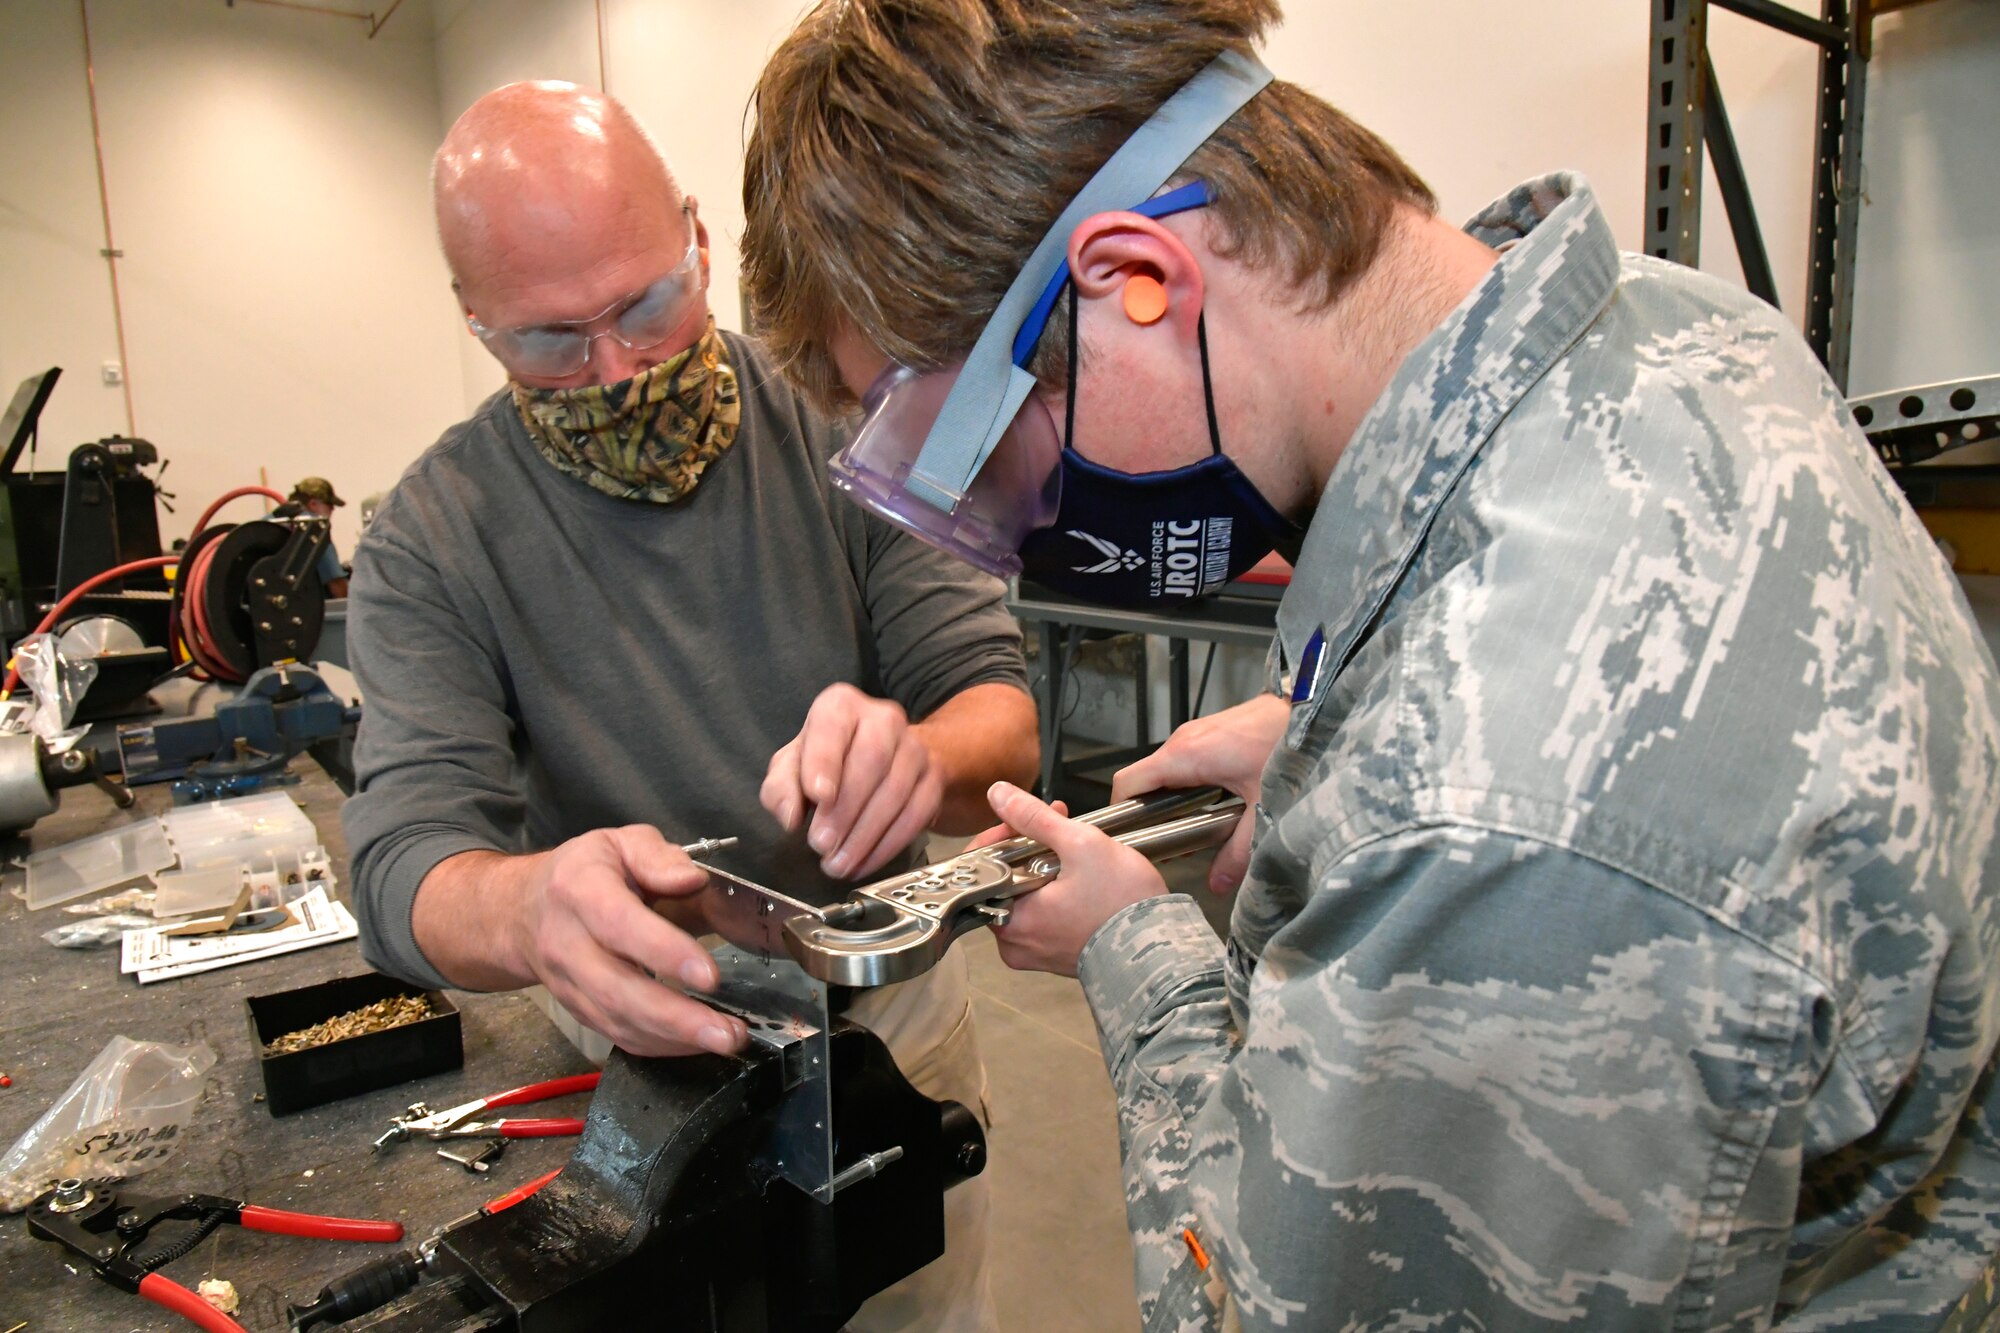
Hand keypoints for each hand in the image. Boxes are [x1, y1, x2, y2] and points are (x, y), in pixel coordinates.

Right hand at [506, 826, 747, 1058]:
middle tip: (727, 1032)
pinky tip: (697, 1042)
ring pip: (618, 1022)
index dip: (664, 952)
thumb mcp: (619, 843)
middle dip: (676, 1017)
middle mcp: (567, 944)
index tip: (709, 974)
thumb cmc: (583, 873)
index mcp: (580, 891)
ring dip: (674, 1039)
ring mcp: (569, 984)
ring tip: (726, 1040)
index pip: (619, 925)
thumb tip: (692, 880)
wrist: (523, 911)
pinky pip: (617, 1036)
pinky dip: (659, 1046)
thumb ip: (657, 857)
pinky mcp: (578, 1011)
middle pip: (617, 990)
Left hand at [762, 683, 942, 879]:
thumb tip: (790, 816)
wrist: (882, 761)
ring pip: (897, 790)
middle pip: (871, 759)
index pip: (833, 724)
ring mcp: (915, 748)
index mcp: (841, 706)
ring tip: (838, 864)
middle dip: (845, 809)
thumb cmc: (825, 763)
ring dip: (865, 835)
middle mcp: (884, 718)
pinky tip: (864, 864)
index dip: (826, 760)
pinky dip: (889, 844)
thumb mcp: (791, 768)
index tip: (818, 797)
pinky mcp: (934, 777)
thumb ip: (780, 788)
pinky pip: (917, 813)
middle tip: (822, 845)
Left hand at [980, 782, 1167, 976]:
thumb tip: (998, 794)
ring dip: (1043, 867)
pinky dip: (1055, 893)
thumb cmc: (1123, 903)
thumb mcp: (1079, 845)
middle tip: (1059, 827)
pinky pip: (1043, 916)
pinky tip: (1080, 877)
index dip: (1003, 835)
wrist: (1162, 952)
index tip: (1026, 820)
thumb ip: (1034, 817)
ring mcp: (1035, 954)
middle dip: (1028, 847)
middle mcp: (1014, 944)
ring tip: (1075, 850)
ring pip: (1024, 896)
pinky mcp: (1056, 956)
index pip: (982, 868)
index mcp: (1010, 921)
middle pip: (1003, 881)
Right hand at [1112, 692, 1288, 893]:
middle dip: (1149, 813)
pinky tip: (1214, 803)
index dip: (1120, 813)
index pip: (1126, 783)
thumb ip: (1240, 850)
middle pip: (1144, 780)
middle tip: (1166, 844)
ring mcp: (1196, 732)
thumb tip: (1217, 883)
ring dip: (1170, 798)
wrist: (1314, 707)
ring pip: (1165, 770)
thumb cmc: (1286, 749)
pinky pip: (1184, 760)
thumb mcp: (1263, 808)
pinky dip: (1187, 784)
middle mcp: (1182, 740)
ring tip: (1193, 828)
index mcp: (1184, 756)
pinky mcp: (1211, 731)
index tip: (1129, 839)